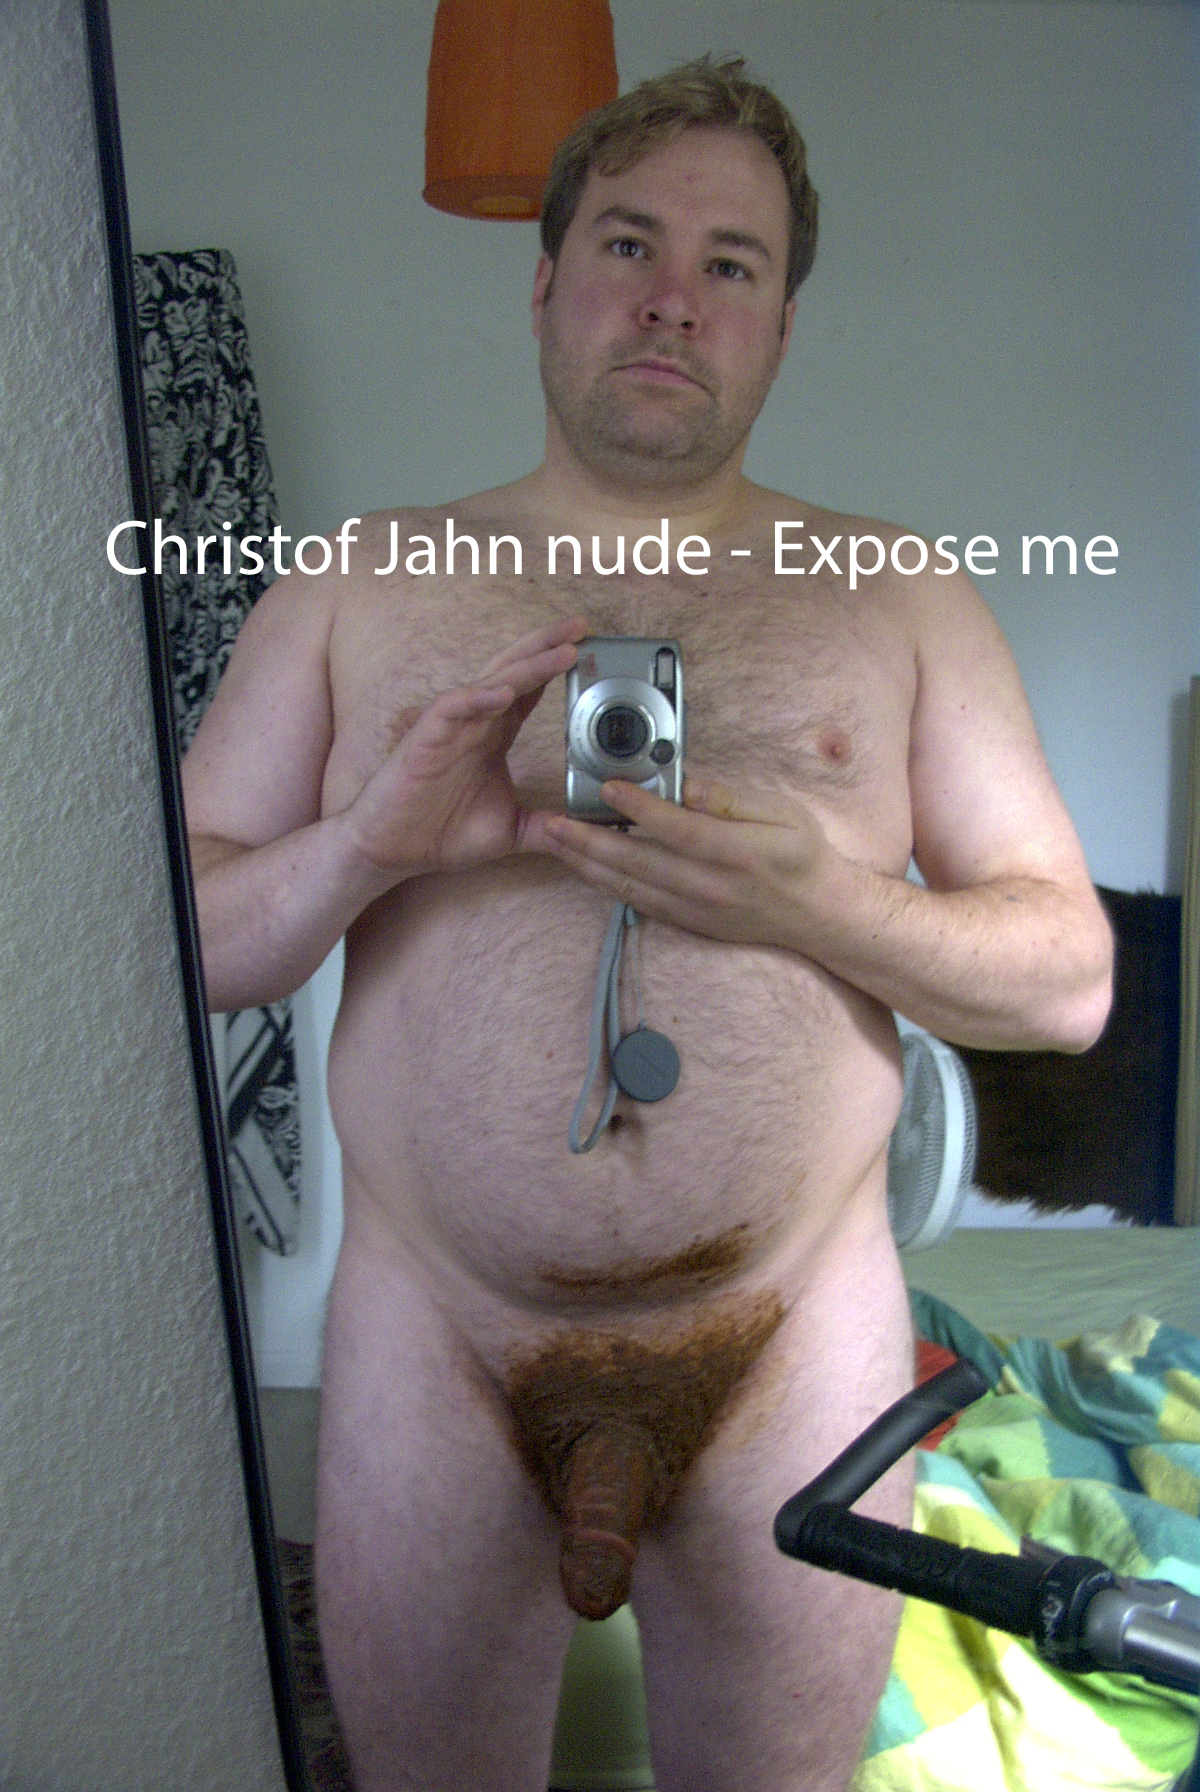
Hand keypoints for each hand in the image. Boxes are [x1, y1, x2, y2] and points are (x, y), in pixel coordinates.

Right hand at [344, 616, 586, 878]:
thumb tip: (580, 833)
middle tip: (581, 626)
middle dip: (547, 647)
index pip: (530, 691)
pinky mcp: (425, 740)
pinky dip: (476, 697)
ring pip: (491, 683)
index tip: (589, 648)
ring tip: (561, 652)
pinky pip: (451, 708)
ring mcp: (451, 728)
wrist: (392, 852)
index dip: (556, 668)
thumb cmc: (440, 833)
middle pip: (515, 672)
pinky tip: (504, 693)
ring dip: (527, 666)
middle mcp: (476, 723)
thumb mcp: (509, 831)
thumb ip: (545, 827)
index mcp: (495, 736)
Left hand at [525, 772, 832, 949]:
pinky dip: (604, 883)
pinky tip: (583, 865)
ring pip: (628, 886)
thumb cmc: (801, 854)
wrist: (816, 913)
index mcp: (736, 852)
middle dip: (587, 840)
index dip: (639, 808)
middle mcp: (709, 886)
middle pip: (637, 862)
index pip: (677, 828)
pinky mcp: (687, 922)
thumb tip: (684, 784)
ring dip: (585, 863)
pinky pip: (636, 902)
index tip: (608, 787)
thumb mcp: (780, 811)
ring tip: (553, 840)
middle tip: (550, 820)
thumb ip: (728, 798)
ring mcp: (695, 909)